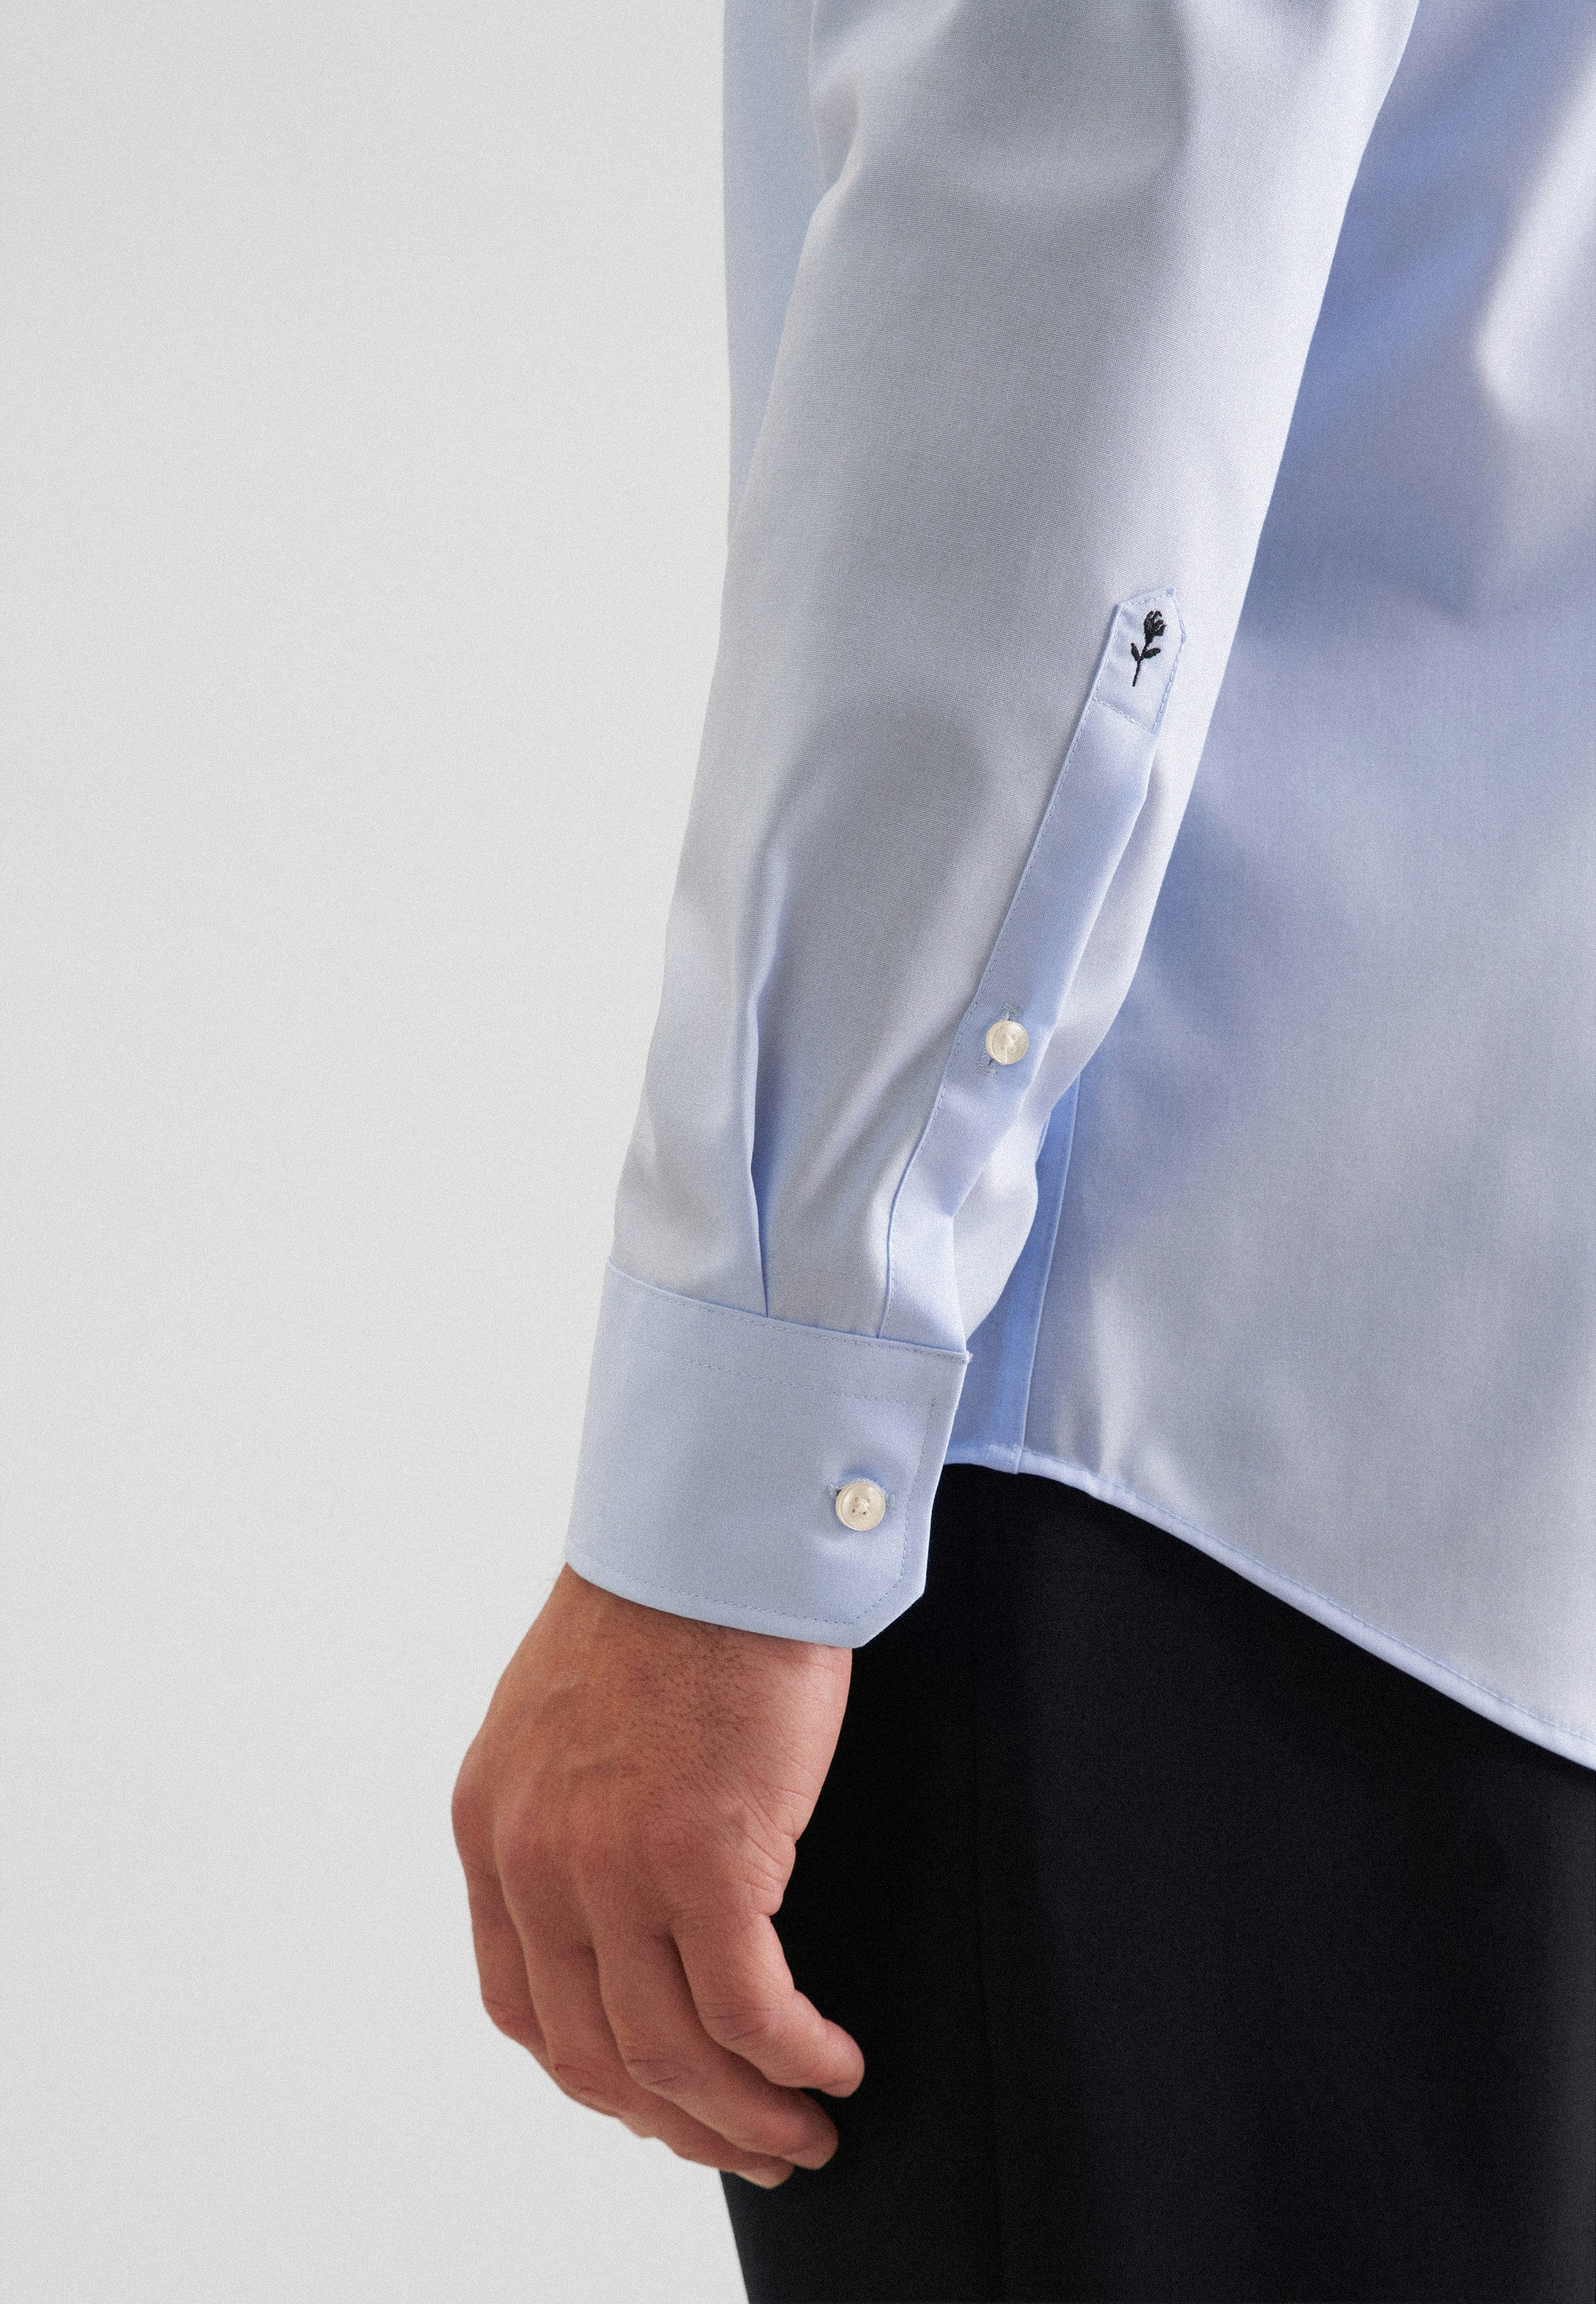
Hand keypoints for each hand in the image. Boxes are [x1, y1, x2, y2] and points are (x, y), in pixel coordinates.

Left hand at [451, 1565, 862, 2185]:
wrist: (717, 1528)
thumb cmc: (670, 1604)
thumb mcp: (568, 1717)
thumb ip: (570, 1811)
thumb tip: (625, 1904)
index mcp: (493, 1825)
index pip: (522, 2005)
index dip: (597, 2074)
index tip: (662, 2099)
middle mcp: (534, 1860)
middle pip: (592, 2056)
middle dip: (676, 2123)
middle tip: (747, 2148)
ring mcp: (613, 1867)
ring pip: (672, 2056)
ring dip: (744, 2118)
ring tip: (805, 2131)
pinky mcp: (706, 1860)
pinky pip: (751, 2013)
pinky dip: (795, 2059)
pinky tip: (834, 2064)